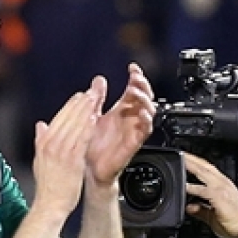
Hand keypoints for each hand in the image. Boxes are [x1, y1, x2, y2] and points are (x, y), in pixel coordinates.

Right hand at [31, 89, 99, 216]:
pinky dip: (87, 127)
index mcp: (43, 143)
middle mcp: (51, 144)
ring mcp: (61, 151)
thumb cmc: (48, 186)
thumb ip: (40, 140)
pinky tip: (95, 118)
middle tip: (92, 92)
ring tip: (95, 99)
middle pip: (67, 117)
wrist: (50, 204)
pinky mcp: (72, 159)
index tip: (80, 96)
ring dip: (86, 111)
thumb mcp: (39, 160)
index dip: (71, 105)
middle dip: (80, 103)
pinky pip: (81, 139)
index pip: (58, 117)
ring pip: (75, 125)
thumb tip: (40, 125)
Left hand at [86, 63, 155, 186]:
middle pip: (145, 98)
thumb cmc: (91, 146)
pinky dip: (146, 121)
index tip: (132, 68)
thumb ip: (97, 98)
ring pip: (149, 112)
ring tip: (136, 92)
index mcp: (120, 111)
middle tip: (136, 78)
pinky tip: (142, 113)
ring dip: (145, 100)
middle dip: (143, 85)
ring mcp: (132, 130)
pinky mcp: (133, 143)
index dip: (136, 78)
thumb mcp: (92, 116)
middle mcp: (129, 119)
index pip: (134, 90)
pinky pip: (145, 131)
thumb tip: (98, 79)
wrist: (88, 169)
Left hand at [183, 153, 237, 237]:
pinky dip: (192, 187)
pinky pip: (203, 190)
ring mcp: (222, 189)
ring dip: (191, 166)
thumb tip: (189, 208)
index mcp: (223, 186)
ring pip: (203, 172)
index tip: (186, 160)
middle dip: (192, 159)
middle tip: (181, 153)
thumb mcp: (214, 216)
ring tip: (181, 160)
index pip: (208, 170)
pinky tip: (184, 186)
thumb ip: (201, 211)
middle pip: (205, 166)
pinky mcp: (219, 196)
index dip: (196, 164)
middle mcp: (223, 184)